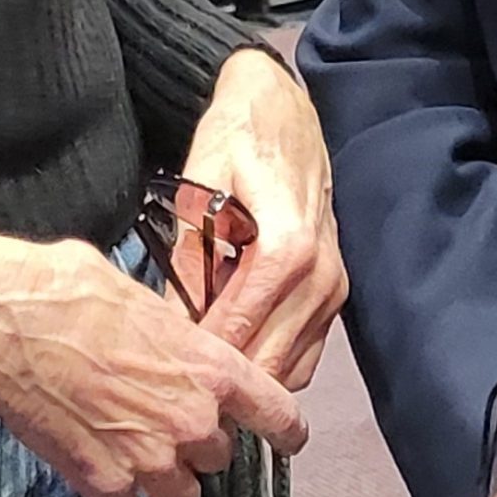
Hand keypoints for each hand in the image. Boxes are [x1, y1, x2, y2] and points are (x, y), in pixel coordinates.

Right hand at [0, 229, 306, 496]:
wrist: (6, 324)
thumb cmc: (70, 289)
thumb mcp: (142, 298)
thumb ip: (174, 335)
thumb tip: (173, 343)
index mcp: (209, 367)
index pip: (276, 412)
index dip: (285, 430)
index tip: (288, 438)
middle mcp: (189, 421)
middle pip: (218, 456)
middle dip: (195, 441)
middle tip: (160, 414)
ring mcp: (147, 460)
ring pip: (180, 496)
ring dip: (163, 478)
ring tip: (131, 446)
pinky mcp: (101, 484)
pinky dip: (114, 493)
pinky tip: (95, 461)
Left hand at [182, 46, 346, 390]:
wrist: (281, 109)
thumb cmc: (237, 139)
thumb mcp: (197, 190)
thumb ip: (188, 263)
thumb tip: (170, 329)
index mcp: (288, 248)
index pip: (238, 334)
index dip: (197, 362)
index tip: (161, 377)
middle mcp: (321, 275)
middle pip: (268, 364)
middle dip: (221, 381)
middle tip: (174, 387)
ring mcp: (335, 288)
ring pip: (289, 369)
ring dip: (248, 378)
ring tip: (201, 376)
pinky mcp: (335, 294)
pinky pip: (305, 356)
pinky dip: (272, 364)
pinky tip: (235, 351)